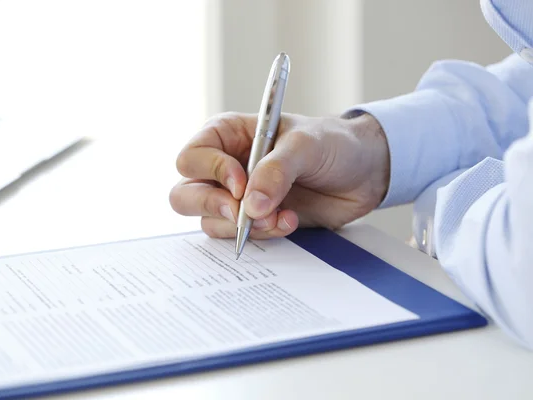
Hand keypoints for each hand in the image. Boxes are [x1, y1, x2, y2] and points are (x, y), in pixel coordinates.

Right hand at [169, 111, 389, 238]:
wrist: (364, 173)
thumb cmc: (333, 143)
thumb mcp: (306, 145)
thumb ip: (275, 171)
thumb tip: (250, 207)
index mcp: (228, 136)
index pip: (192, 158)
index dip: (211, 172)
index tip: (241, 183)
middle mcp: (224, 167)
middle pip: (185, 194)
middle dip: (212, 206)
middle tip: (242, 212)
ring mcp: (237, 197)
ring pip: (210, 221)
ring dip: (243, 225)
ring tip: (279, 216)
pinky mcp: (254, 220)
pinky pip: (239, 236)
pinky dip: (262, 234)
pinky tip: (289, 221)